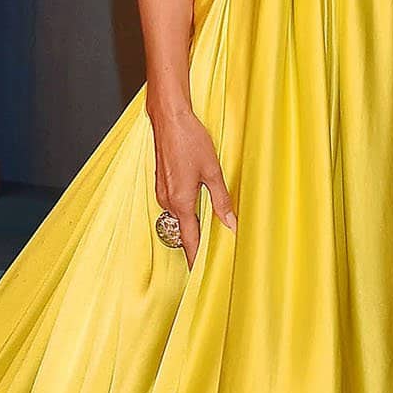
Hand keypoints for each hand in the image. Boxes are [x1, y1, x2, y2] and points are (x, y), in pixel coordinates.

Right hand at [151, 101, 235, 268]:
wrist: (169, 119)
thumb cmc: (190, 141)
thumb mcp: (213, 171)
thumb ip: (221, 200)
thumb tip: (230, 223)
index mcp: (181, 202)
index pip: (189, 240)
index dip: (195, 258)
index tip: (199, 273)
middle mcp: (168, 201)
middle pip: (184, 231)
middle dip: (197, 242)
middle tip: (214, 251)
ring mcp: (162, 193)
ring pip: (180, 217)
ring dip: (193, 223)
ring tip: (211, 228)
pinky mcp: (162, 184)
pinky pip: (175, 205)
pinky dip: (186, 210)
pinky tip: (198, 204)